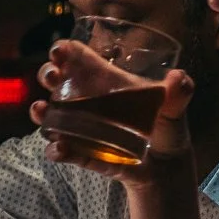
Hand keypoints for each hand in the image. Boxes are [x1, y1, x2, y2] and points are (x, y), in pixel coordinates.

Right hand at [33, 41, 194, 186]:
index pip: (80, 60)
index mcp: (106, 83)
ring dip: (41, 112)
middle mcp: (88, 102)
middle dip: (48, 74)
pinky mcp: (82, 153)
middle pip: (58, 82)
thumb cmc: (167, 130)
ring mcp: (81, 129)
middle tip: (52, 75)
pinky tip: (58, 149)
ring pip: (51, 116)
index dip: (65, 51)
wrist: (165, 169)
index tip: (59, 50)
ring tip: (39, 110)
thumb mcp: (175, 109)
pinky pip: (63, 151)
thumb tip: (178, 78)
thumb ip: (179, 93)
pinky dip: (57, 151)